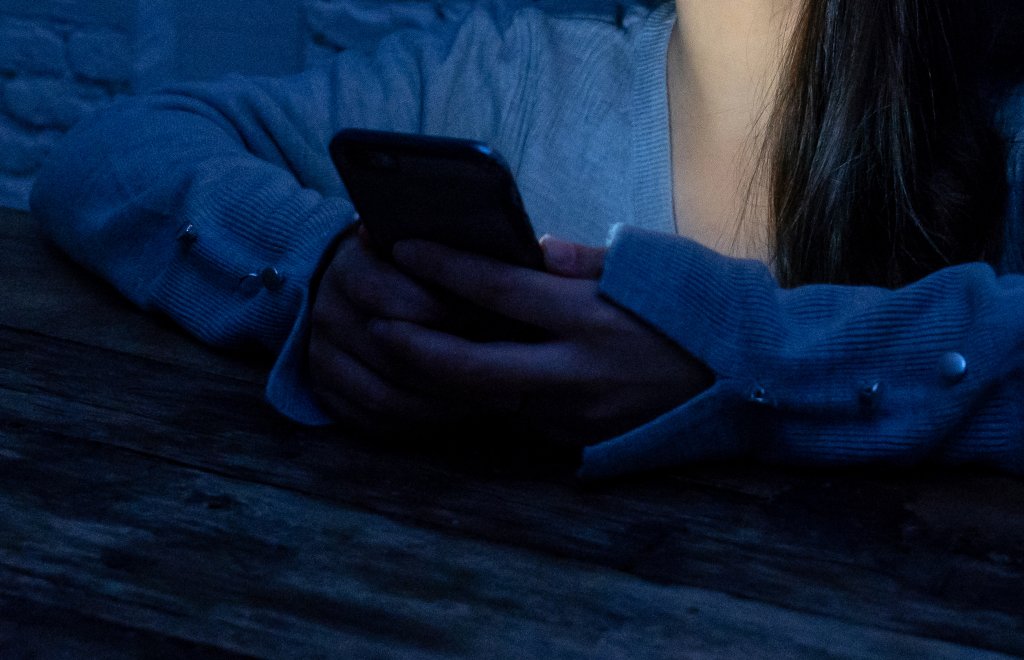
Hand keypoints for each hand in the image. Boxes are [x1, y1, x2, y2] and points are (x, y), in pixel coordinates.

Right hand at [307, 227, 520, 433]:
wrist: (346, 290)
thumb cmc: (403, 265)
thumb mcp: (418, 243)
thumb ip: (449, 246)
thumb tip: (524, 251)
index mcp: (350, 268)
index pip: (395, 297)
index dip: (449, 313)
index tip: (501, 321)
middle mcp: (328, 313)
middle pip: (396, 354)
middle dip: (460, 367)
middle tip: (515, 372)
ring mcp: (322, 358)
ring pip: (389, 396)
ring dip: (449, 404)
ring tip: (501, 399)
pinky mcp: (327, 395)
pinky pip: (377, 422)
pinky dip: (424, 423)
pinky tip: (465, 414)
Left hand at [369, 236, 713, 445]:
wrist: (753, 381)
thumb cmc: (702, 309)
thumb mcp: (648, 267)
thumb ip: (579, 263)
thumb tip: (526, 253)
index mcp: (594, 318)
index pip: (500, 290)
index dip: (444, 267)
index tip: (403, 246)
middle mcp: (577, 374)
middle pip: (469, 368)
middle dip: (410, 348)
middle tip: (372, 324)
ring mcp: (575, 418)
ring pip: (484, 402)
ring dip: (436, 379)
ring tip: (397, 347)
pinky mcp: (579, 443)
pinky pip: (515, 418)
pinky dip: (481, 396)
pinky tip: (456, 375)